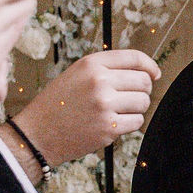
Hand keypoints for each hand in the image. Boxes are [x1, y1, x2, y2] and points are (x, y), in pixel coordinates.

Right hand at [8, 49, 160, 168]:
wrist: (37, 134)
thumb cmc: (58, 104)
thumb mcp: (76, 74)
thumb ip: (106, 69)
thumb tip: (147, 72)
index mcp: (91, 64)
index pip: (134, 58)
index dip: (150, 65)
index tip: (155, 74)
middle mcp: (99, 81)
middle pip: (144, 82)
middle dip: (143, 90)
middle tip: (130, 98)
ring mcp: (104, 105)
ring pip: (143, 102)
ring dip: (137, 108)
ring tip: (118, 111)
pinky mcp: (108, 128)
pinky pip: (137, 122)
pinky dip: (130, 124)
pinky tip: (113, 123)